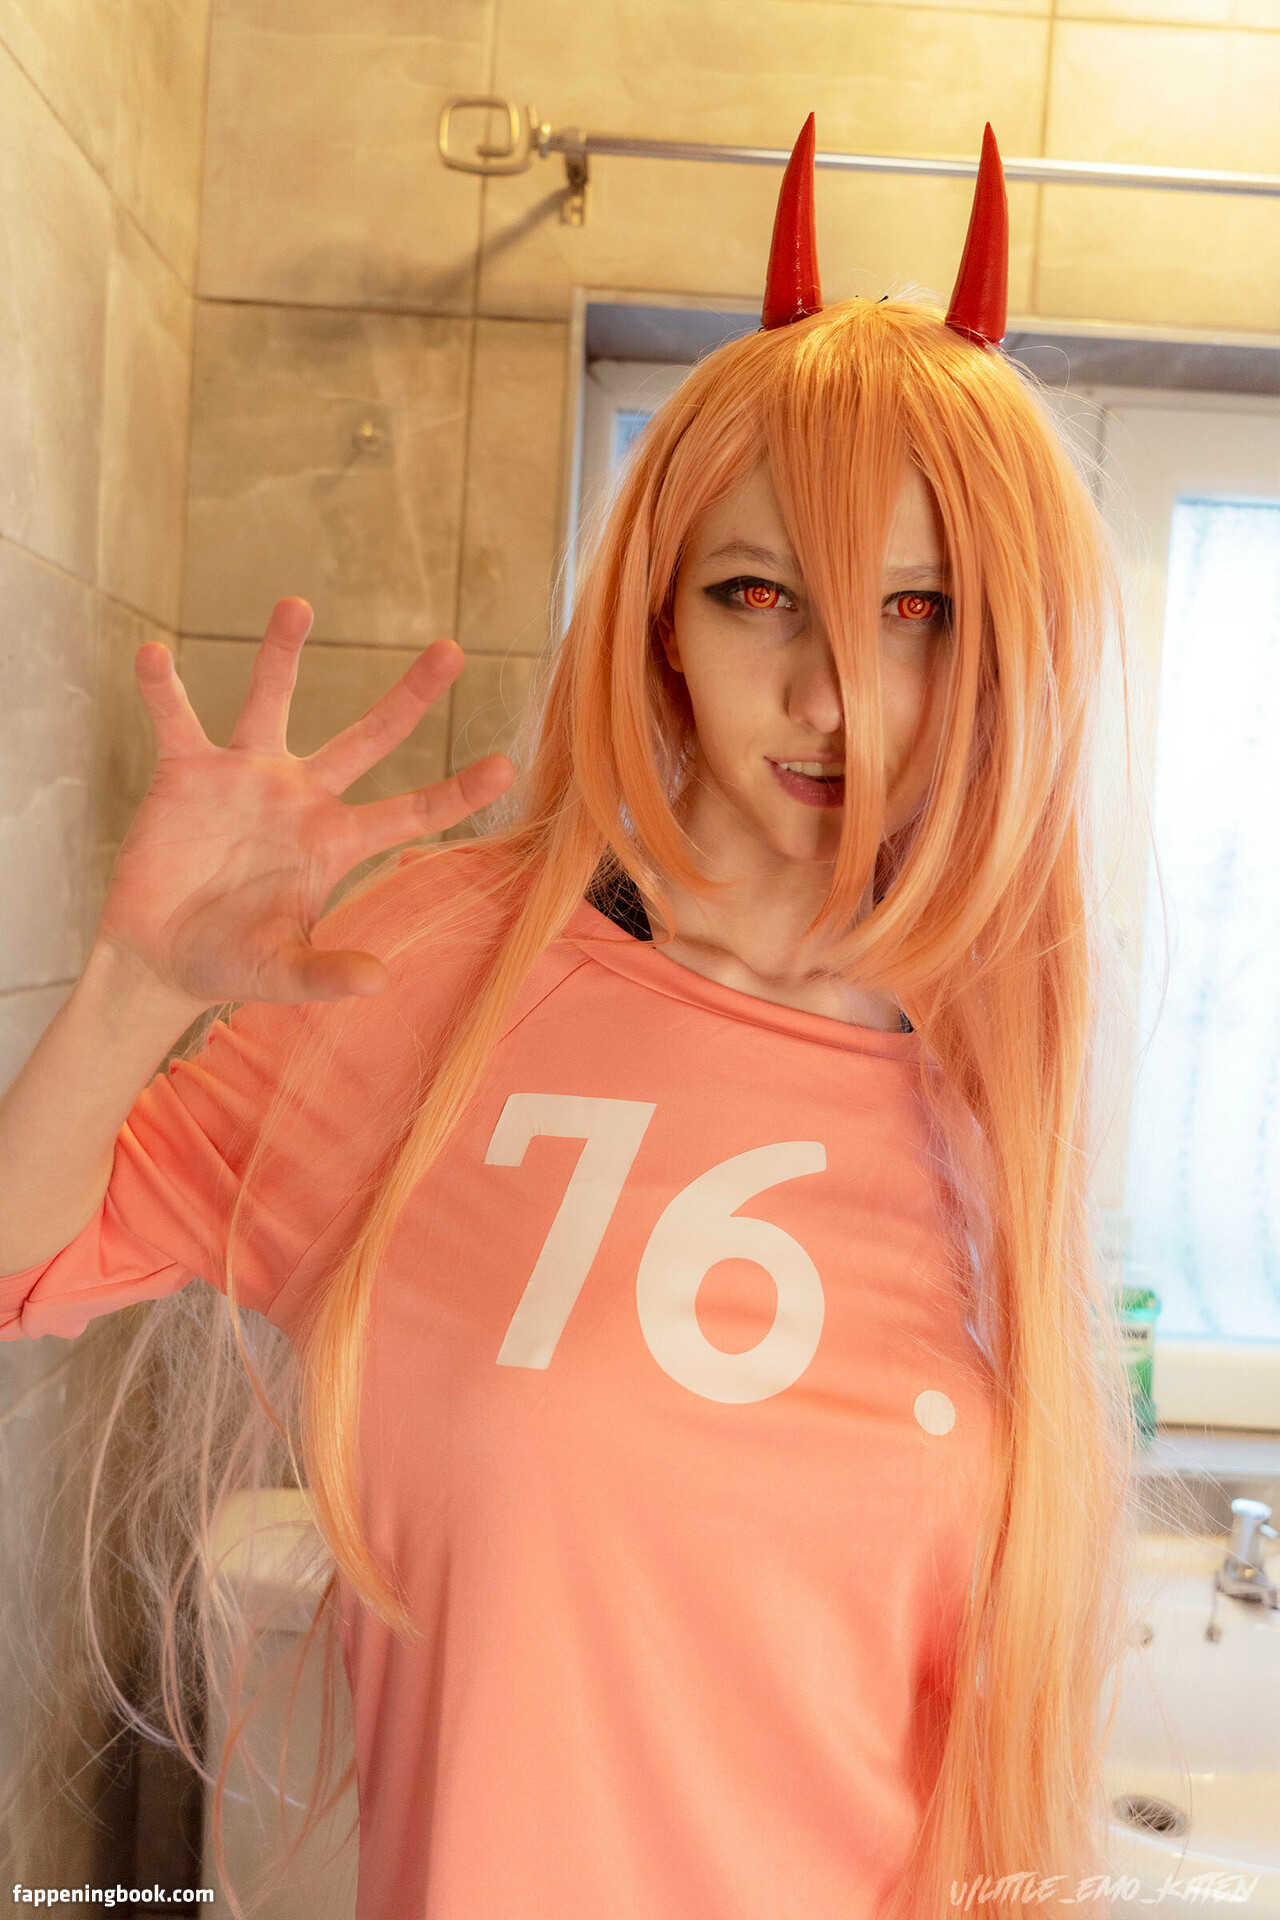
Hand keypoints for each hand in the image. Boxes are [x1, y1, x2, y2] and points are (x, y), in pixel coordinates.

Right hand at [93, 598, 514, 1008]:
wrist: (158, 957)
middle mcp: (301, 797)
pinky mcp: (186, 774)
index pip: (412, 811)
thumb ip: (327, 973)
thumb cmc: (231, 963)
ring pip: (270, 701)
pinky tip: (154, 655)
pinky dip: (163, 689)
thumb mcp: (282, 973)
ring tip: (298, 604)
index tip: (506, 765)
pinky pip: (175, 720)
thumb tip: (380, 980)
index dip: (457, 791)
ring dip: (282, 654)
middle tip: (452, 649)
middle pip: (368, 736)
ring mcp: (245, 778)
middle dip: (409, 696)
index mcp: (335, 841)